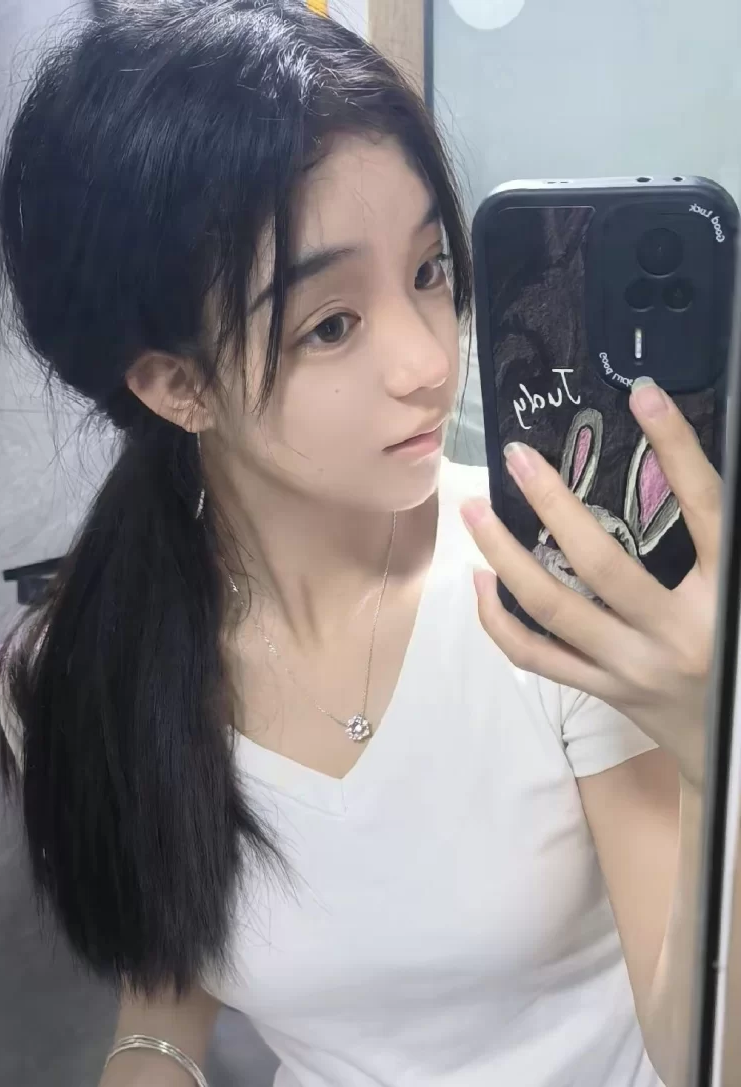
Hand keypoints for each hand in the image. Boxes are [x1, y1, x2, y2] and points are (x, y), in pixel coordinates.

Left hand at [462, 378, 720, 788]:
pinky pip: (537, 657)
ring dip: (505, 557)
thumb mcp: (739, 592)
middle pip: (602, 563)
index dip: (677, 449)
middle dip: (553, 504)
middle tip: (517, 457)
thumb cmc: (738, 653)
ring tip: (474, 511)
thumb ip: (715, 539)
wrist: (736, 753)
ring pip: (553, 610)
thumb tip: (681, 466)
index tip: (644, 395)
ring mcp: (632, 668)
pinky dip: (500, 622)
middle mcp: (677, 634)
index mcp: (725, 596)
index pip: (705, 509)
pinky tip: (480, 584)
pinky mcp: (602, 692)